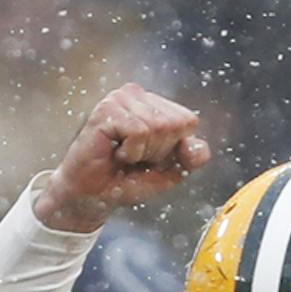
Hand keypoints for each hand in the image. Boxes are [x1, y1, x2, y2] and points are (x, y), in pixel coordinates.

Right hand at [35, 84, 211, 235]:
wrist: (92, 196)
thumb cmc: (125, 180)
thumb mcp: (168, 171)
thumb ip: (190, 158)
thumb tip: (198, 147)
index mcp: (154, 103)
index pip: (188, 121)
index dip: (173, 148)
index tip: (149, 157)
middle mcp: (137, 94)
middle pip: (175, 123)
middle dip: (158, 151)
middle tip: (133, 158)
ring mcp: (121, 98)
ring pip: (157, 126)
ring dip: (142, 152)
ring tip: (122, 155)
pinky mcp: (107, 109)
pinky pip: (139, 131)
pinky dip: (130, 151)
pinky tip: (114, 152)